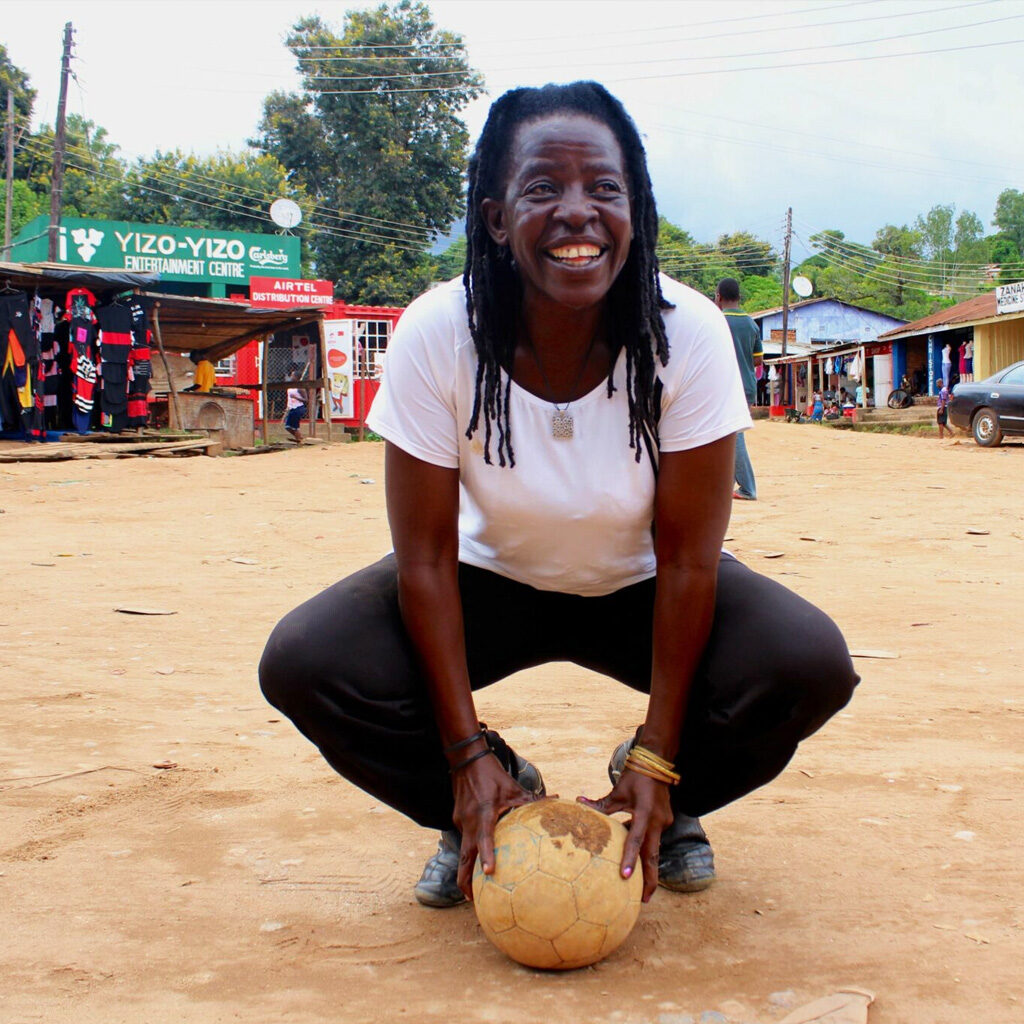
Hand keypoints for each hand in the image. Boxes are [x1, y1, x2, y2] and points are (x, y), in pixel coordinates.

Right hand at [451, 752, 543, 899]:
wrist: (465, 759)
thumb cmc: (492, 773)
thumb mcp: (512, 786)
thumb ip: (531, 800)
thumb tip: (556, 802)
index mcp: (484, 813)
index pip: (484, 838)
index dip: (486, 856)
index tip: (489, 873)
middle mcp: (469, 820)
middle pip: (464, 857)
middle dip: (466, 880)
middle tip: (474, 900)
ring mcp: (460, 821)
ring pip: (462, 851)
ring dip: (466, 870)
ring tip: (474, 890)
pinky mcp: (457, 818)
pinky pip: (464, 838)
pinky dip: (470, 851)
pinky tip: (478, 858)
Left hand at [579, 771, 673, 901]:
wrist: (657, 764)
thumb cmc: (634, 777)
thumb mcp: (617, 790)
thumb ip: (601, 803)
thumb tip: (579, 802)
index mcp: (644, 813)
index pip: (636, 840)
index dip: (630, 858)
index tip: (625, 877)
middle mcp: (657, 821)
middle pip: (653, 856)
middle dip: (650, 880)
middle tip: (643, 900)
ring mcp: (663, 822)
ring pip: (654, 849)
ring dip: (648, 867)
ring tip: (640, 889)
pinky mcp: (665, 821)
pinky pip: (653, 837)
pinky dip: (645, 848)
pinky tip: (637, 859)